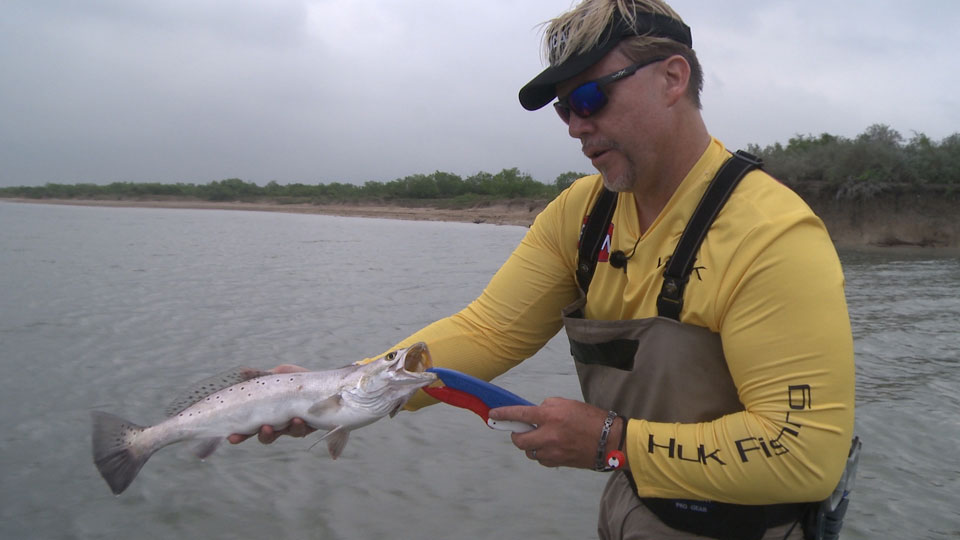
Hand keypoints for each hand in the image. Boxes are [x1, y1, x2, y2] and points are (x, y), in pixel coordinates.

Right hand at [226, 364, 315, 444]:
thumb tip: (242, 372)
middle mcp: (278, 423)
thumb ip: (261, 375)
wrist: (326, 383)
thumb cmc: (298, 380)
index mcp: (267, 412)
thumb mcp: (279, 374)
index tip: (230, 436)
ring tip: (269, 426)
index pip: (249, 426)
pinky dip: (297, 426)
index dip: (239, 434)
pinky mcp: (308, 426)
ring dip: (273, 433)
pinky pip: (301, 431)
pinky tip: (296, 419)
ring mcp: (292, 426)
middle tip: (247, 434)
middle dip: (254, 436)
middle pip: (263, 436)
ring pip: (281, 435)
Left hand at [488, 397, 624, 469]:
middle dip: (516, 436)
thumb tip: (534, 414)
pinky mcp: (558, 462)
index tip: (493, 415)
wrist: (610, 440)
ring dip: (530, 445)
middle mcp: (548, 435)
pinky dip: (542, 454)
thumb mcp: (567, 403)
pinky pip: (541, 460)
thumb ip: (547, 407)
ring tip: (541, 438)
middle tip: (520, 431)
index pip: (520, 415)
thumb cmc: (591, 418)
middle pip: (519, 441)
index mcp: (550, 416)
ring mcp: (553, 451)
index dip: (503, 414)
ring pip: (529, 452)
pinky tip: (550, 447)